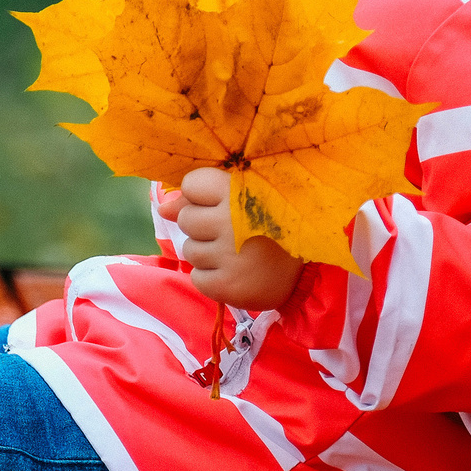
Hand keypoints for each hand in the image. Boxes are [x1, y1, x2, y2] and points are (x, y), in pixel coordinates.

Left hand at [153, 168, 303, 310]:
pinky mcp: (225, 285)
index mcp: (238, 191)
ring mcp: (227, 254)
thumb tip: (162, 208)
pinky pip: (197, 278)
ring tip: (237, 254)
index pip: (192, 185)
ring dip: (207, 253)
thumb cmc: (272, 227)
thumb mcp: (245, 199)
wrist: (308, 272)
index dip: (202, 196)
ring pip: (189, 250)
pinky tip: (235, 273)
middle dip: (202, 226)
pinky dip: (212, 278)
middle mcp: (231, 220)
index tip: (223, 204)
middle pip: (186, 219)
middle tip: (232, 232)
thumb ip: (201, 198)